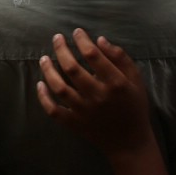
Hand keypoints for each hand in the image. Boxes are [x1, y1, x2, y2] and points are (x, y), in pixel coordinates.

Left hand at [36, 30, 155, 157]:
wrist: (130, 142)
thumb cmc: (134, 106)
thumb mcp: (136, 80)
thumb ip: (120, 58)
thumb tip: (100, 39)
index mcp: (115, 83)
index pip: (93, 56)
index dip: (82, 40)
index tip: (77, 32)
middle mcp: (98, 96)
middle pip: (72, 68)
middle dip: (62, 49)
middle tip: (57, 38)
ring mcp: (84, 111)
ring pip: (60, 88)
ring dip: (49, 70)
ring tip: (43, 58)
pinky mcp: (74, 124)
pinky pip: (54, 110)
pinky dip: (44, 98)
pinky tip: (40, 84)